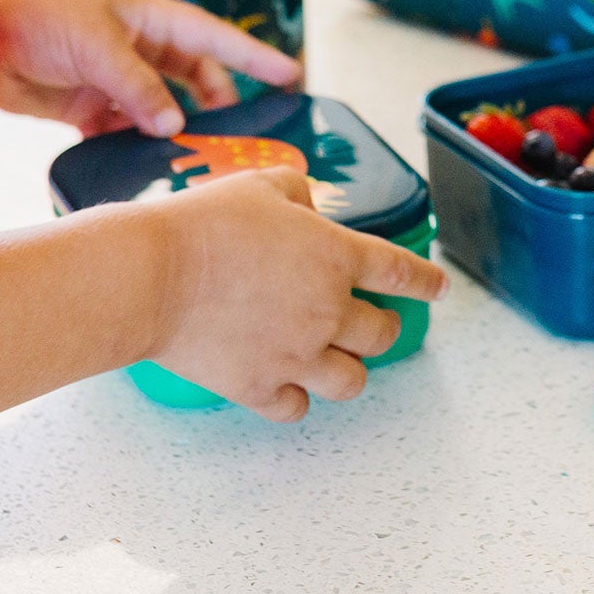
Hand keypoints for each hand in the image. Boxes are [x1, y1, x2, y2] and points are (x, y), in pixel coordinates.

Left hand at [0, 0, 299, 135]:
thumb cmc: (40, 18)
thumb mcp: (100, 47)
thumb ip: (140, 88)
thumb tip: (174, 126)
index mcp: (150, 20)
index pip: (216, 40)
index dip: (255, 58)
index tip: (294, 77)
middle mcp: (138, 49)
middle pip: (194, 82)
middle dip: (216, 109)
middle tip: (240, 140)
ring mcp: (114, 81)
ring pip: (160, 114)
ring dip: (173, 137)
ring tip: (195, 165)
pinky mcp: (87, 110)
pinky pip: (123, 135)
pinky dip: (133, 152)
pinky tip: (144, 173)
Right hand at [144, 166, 446, 421]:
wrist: (153, 275)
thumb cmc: (204, 224)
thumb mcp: (261, 185)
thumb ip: (298, 193)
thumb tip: (308, 209)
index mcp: (336, 257)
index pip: (401, 273)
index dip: (426, 282)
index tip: (440, 289)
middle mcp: (327, 310)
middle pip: (382, 335)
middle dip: (382, 328)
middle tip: (370, 323)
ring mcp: (296, 355)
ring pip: (352, 382)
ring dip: (349, 369)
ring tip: (333, 358)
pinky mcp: (258, 387)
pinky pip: (297, 408)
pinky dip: (296, 398)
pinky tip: (286, 384)